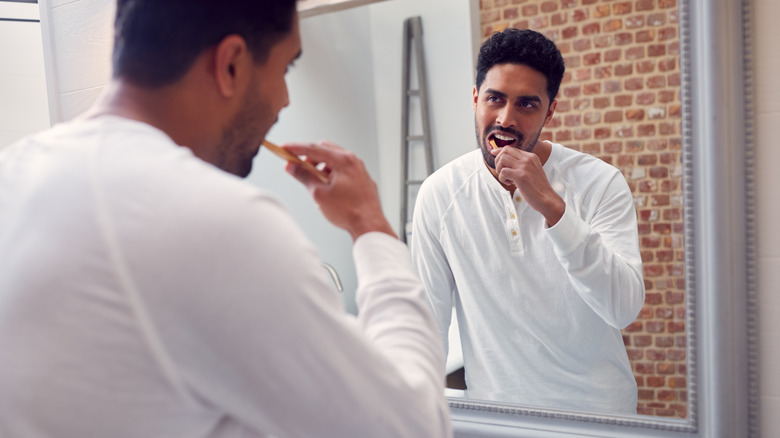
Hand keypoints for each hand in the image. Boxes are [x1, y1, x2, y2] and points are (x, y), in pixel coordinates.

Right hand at [282, 141, 396, 240]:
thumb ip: (304, 176)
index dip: (295, 148)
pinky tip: (327, 187)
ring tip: (314, 182)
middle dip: (309, 157)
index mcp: (343, 160)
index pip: (313, 148)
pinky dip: (331, 173)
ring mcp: (359, 170)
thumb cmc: (349, 211)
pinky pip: (343, 169)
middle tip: (297, 167)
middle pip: (325, 149)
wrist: (370, 225)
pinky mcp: (361, 179)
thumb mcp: (319, 193)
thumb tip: (292, 167)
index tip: (284, 148)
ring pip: (334, 160)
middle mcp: (353, 161)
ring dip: (321, 166)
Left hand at [491, 147, 564, 225]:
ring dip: (499, 169)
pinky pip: (503, 172)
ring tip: (506, 178)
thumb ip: (521, 164)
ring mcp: (524, 166)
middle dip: (498, 160)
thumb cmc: (537, 187)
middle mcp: (528, 159)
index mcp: (531, 157)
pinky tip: (510, 184)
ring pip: (502, 159)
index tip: (493, 153)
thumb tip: (504, 161)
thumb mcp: (531, 171)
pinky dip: (502, 178)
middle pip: (505, 150)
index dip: (500, 151)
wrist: (547, 199)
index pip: (511, 148)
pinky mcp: (520, 176)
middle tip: (501, 172)